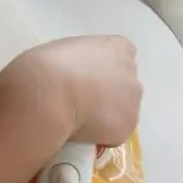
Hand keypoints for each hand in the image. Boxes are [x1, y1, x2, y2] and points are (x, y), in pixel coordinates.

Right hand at [0, 36, 141, 147]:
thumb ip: (85, 60)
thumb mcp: (69, 49)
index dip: (104, 71)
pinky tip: (82, 130)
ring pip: (123, 111)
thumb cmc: (50, 65)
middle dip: (111, 95)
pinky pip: (115, 132)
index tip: (87, 80)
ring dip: (107, 116)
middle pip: (126, 86)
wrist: (50, 94)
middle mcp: (132, 73)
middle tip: (84, 102)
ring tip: (80, 119)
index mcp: (119, 47)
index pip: (121, 58)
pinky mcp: (127, 127)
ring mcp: (132, 101)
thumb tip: (81, 76)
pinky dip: (102, 135)